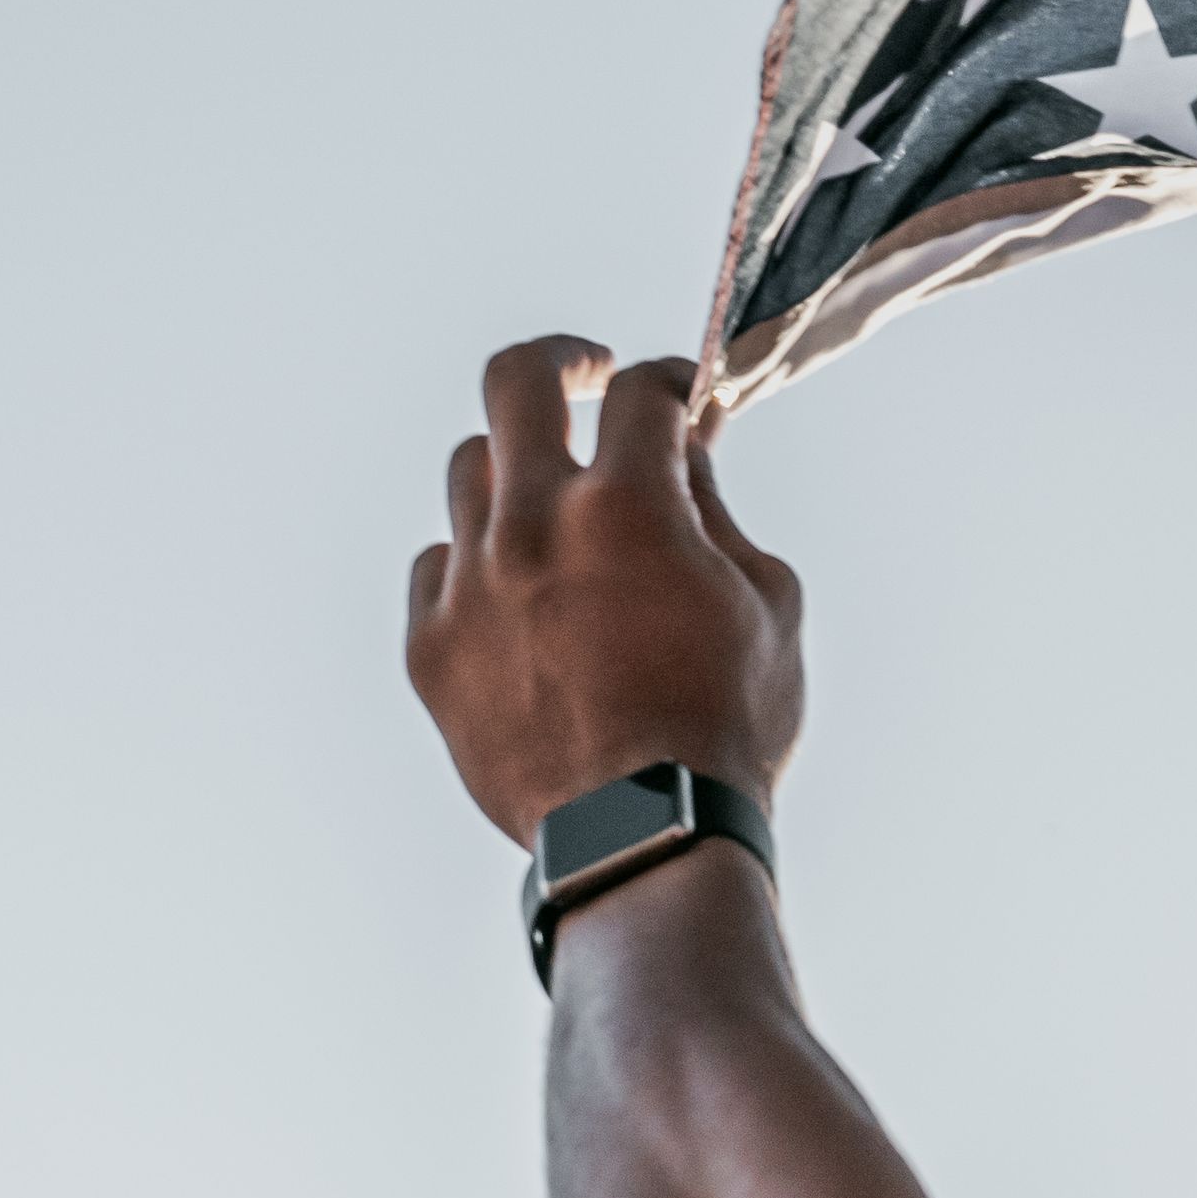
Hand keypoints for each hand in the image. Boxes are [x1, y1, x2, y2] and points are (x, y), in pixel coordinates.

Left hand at [404, 338, 807, 837]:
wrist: (646, 837)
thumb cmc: (725, 722)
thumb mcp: (767, 600)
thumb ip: (717, 509)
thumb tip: (685, 449)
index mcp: (627, 505)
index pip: (641, 392)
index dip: (670, 381)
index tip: (681, 398)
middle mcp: (533, 527)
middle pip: (516, 379)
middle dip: (562, 360)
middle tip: (587, 373)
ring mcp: (469, 585)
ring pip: (470, 472)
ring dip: (521, 473)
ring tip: (557, 512)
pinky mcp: (429, 647)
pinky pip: (436, 566)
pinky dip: (476, 564)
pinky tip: (518, 596)